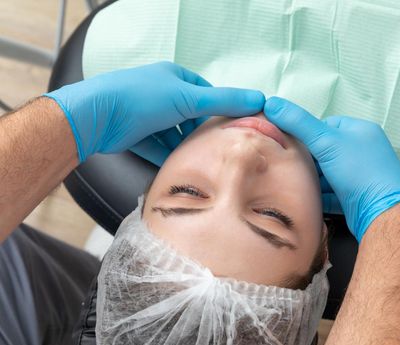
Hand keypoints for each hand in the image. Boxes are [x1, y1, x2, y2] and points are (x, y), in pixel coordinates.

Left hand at [44, 61, 264, 164]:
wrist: (97, 116)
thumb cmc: (143, 98)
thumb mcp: (189, 98)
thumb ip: (224, 101)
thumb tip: (259, 99)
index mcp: (174, 77)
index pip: (205, 94)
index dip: (219, 110)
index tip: (232, 129)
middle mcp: (160, 94)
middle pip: (190, 116)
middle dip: (200, 133)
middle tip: (217, 150)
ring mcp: (145, 115)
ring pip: (174, 134)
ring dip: (184, 147)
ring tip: (200, 162)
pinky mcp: (134, 134)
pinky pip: (157, 147)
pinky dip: (167, 156)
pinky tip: (179, 168)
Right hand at [264, 97, 399, 241]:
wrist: (383, 214)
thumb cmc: (361, 173)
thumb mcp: (326, 141)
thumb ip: (297, 122)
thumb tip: (272, 103)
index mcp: (361, 131)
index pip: (327, 125)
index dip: (307, 134)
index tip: (291, 144)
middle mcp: (364, 151)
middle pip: (325, 151)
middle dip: (308, 160)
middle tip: (291, 165)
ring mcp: (362, 175)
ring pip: (328, 173)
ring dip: (313, 179)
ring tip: (296, 183)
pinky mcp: (357, 197)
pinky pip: (332, 193)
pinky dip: (319, 195)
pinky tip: (308, 198)